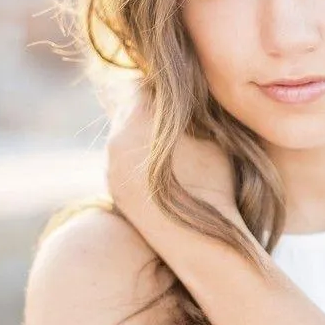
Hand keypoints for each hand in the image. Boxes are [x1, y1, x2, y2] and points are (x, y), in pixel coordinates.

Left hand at [106, 90, 244, 229]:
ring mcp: (110, 167)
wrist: (199, 240)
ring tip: (171, 142)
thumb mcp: (212, 136)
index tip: (181, 90)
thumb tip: (190, 89)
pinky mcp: (112, 188)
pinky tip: (162, 165)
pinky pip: (121, 160)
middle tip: (175, 111)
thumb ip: (195, 110)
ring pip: (123, 134)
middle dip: (150, 107)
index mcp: (139, 120)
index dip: (164, 86)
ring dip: (143, 132)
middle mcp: (116, 141)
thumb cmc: (214, 185)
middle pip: (128, 107)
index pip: (143, 85)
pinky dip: (138, 157)